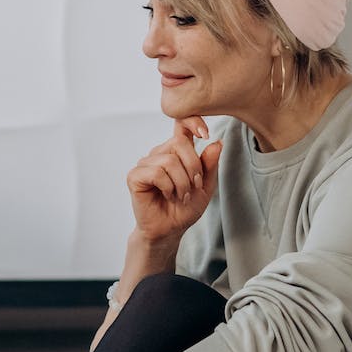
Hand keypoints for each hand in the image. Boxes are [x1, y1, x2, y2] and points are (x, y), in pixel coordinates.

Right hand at [127, 118, 223, 245]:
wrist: (170, 230)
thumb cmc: (185, 209)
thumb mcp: (205, 186)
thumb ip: (210, 164)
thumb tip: (216, 142)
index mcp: (175, 152)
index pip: (181, 125)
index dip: (192, 121)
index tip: (205, 133)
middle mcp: (159, 153)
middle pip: (179, 143)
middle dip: (193, 167)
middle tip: (194, 187)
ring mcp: (145, 164)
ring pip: (169, 160)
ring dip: (182, 182)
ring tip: (181, 196)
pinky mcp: (135, 176)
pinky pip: (157, 172)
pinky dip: (168, 186)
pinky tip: (168, 195)